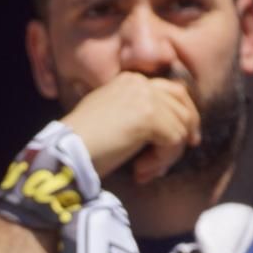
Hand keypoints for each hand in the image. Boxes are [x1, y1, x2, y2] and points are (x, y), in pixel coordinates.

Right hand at [60, 72, 201, 184]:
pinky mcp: (149, 116)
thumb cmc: (83, 144)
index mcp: (130, 80)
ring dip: (167, 155)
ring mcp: (146, 97)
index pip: (172, 91)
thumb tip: (165, 130)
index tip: (182, 141)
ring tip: (144, 170)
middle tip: (176, 156)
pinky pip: (174, 140)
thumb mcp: (111, 119)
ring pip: (180, 126)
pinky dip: (162, 160)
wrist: (67, 152)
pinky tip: (140, 171)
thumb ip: (136, 115)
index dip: (181, 117)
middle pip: (183, 103)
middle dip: (185, 132)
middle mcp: (140, 83)